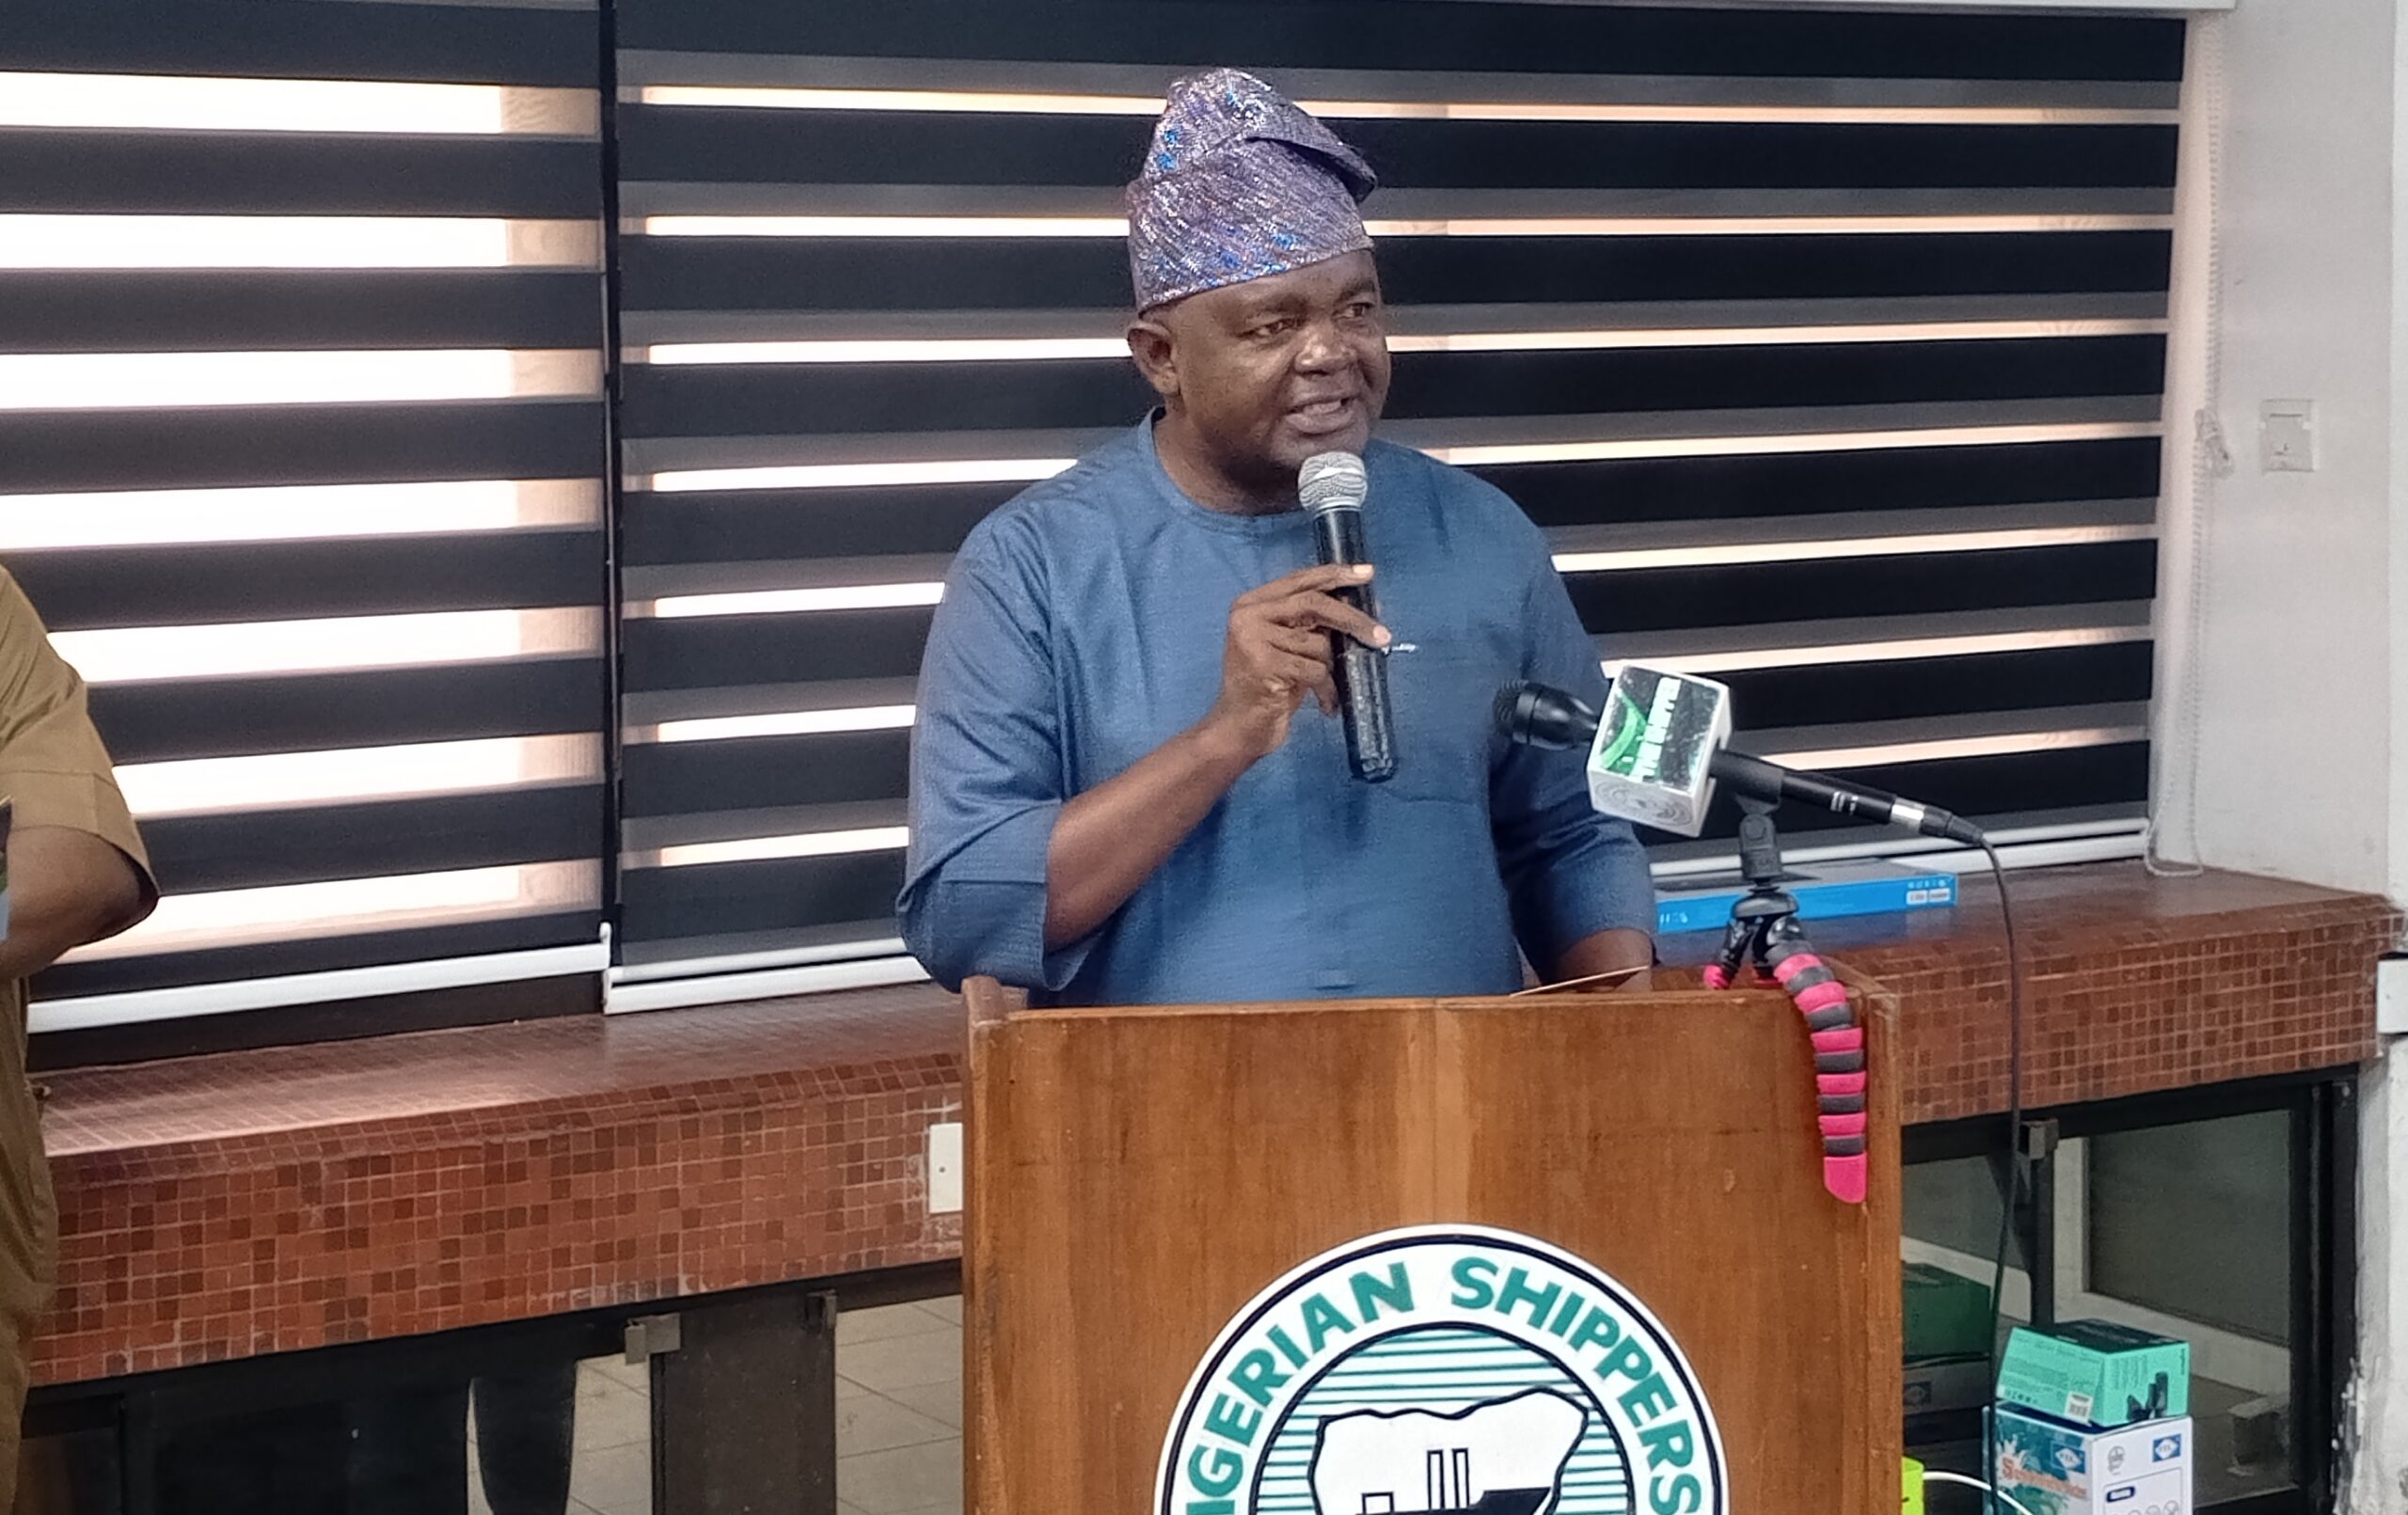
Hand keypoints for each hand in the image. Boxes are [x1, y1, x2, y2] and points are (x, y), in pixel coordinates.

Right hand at [1198, 563, 1389, 763]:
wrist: (1239, 729)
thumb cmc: (1268, 689)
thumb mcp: (1285, 647)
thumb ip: (1306, 621)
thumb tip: (1354, 605)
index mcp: (1251, 604)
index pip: (1300, 581)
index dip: (1335, 575)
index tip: (1367, 573)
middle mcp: (1248, 615)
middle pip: (1314, 604)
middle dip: (1352, 620)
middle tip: (1382, 636)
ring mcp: (1252, 639)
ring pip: (1318, 642)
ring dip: (1329, 669)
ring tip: (1323, 688)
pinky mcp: (1263, 665)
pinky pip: (1315, 669)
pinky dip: (1327, 688)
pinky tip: (1325, 703)